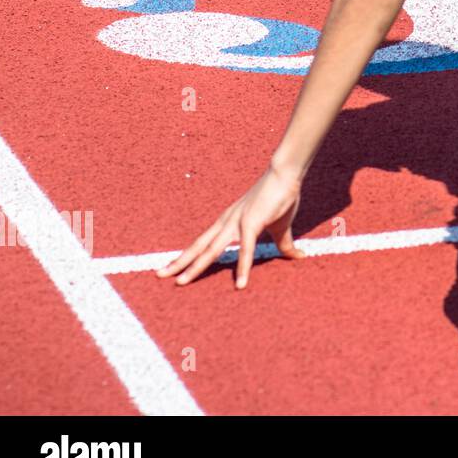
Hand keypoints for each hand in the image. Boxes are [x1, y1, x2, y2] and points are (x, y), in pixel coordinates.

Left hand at [157, 166, 305, 288]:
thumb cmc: (281, 197)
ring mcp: (237, 222)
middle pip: (199, 246)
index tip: (173, 267)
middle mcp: (227, 222)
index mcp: (229, 222)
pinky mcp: (252, 223)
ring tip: (180, 282)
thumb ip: (283, 244)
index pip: (204, 242)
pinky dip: (243, 267)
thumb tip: (298, 257)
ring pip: (211, 249)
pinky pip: (246, 249)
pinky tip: (240, 284)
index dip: (189, 255)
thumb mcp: (280, 226)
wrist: (286, 174)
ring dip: (195, 266)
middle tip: (159, 275)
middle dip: (179, 262)